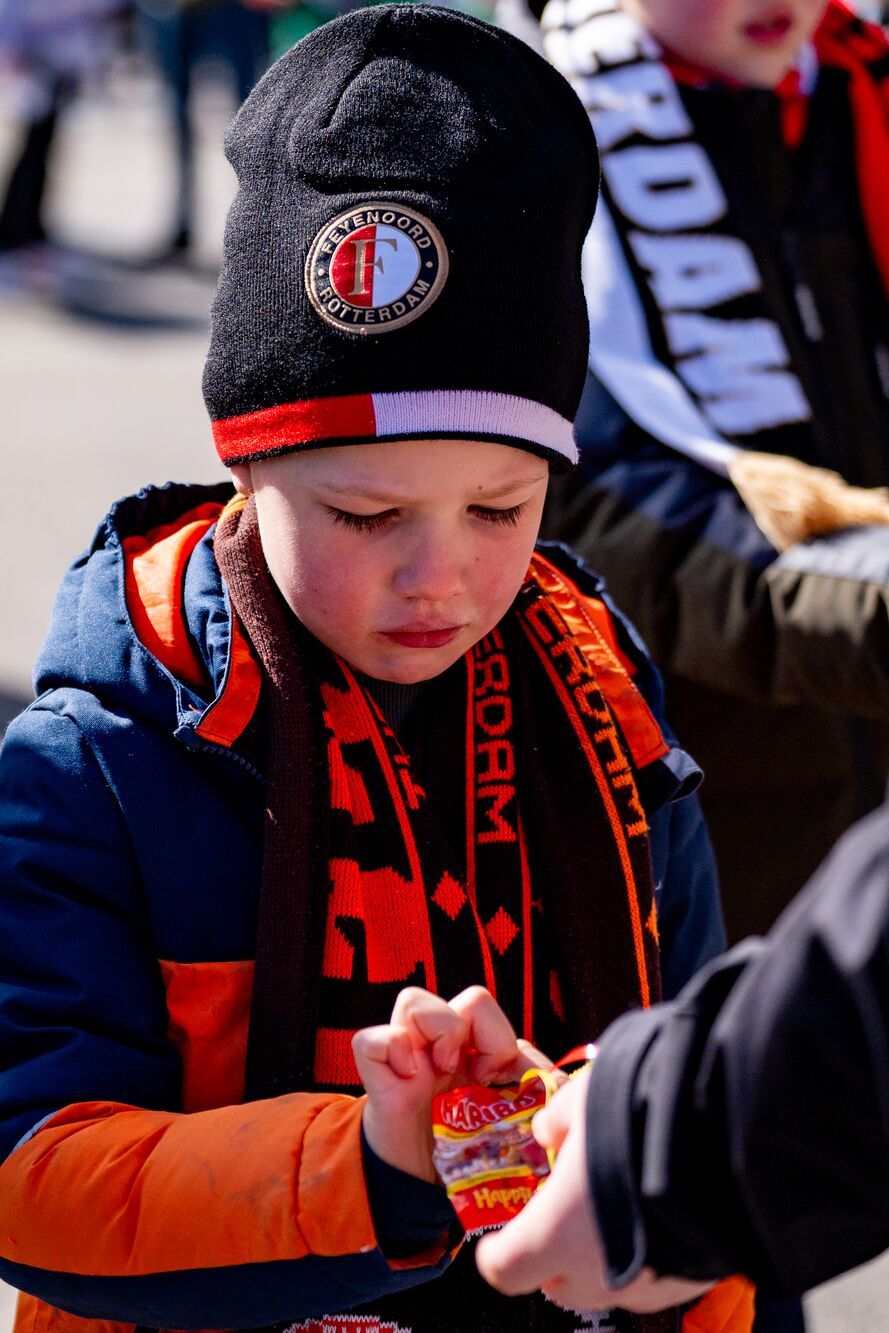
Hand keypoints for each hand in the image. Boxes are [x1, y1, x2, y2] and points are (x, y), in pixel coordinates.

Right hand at [354, 986, 548, 1182]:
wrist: (419, 1192)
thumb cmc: (468, 1155)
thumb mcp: (509, 1124)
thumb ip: (535, 1101)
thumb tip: (565, 1088)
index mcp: (478, 1053)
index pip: (500, 1017)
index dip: (507, 1045)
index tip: (506, 1085)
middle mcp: (443, 1046)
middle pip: (470, 997)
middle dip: (485, 1033)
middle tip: (479, 1075)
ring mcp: (407, 1057)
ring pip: (414, 1000)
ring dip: (439, 1032)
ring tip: (442, 1071)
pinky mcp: (377, 1075)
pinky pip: (370, 1038)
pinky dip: (392, 1049)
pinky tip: (408, 1080)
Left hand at [476, 1069, 711, 1312]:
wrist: (730, 1142)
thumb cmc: (640, 1118)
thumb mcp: (582, 1100)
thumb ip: (556, 1122)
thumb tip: (549, 1132)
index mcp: (555, 1235)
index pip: (505, 1269)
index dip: (500, 1251)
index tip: (501, 1236)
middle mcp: (598, 1276)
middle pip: (559, 1283)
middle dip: (556, 1252)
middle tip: (567, 1209)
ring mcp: (649, 1288)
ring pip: (609, 1283)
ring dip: (606, 1254)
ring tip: (621, 1203)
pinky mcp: (693, 1284)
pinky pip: (656, 1278)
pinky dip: (651, 1254)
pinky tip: (662, 1212)